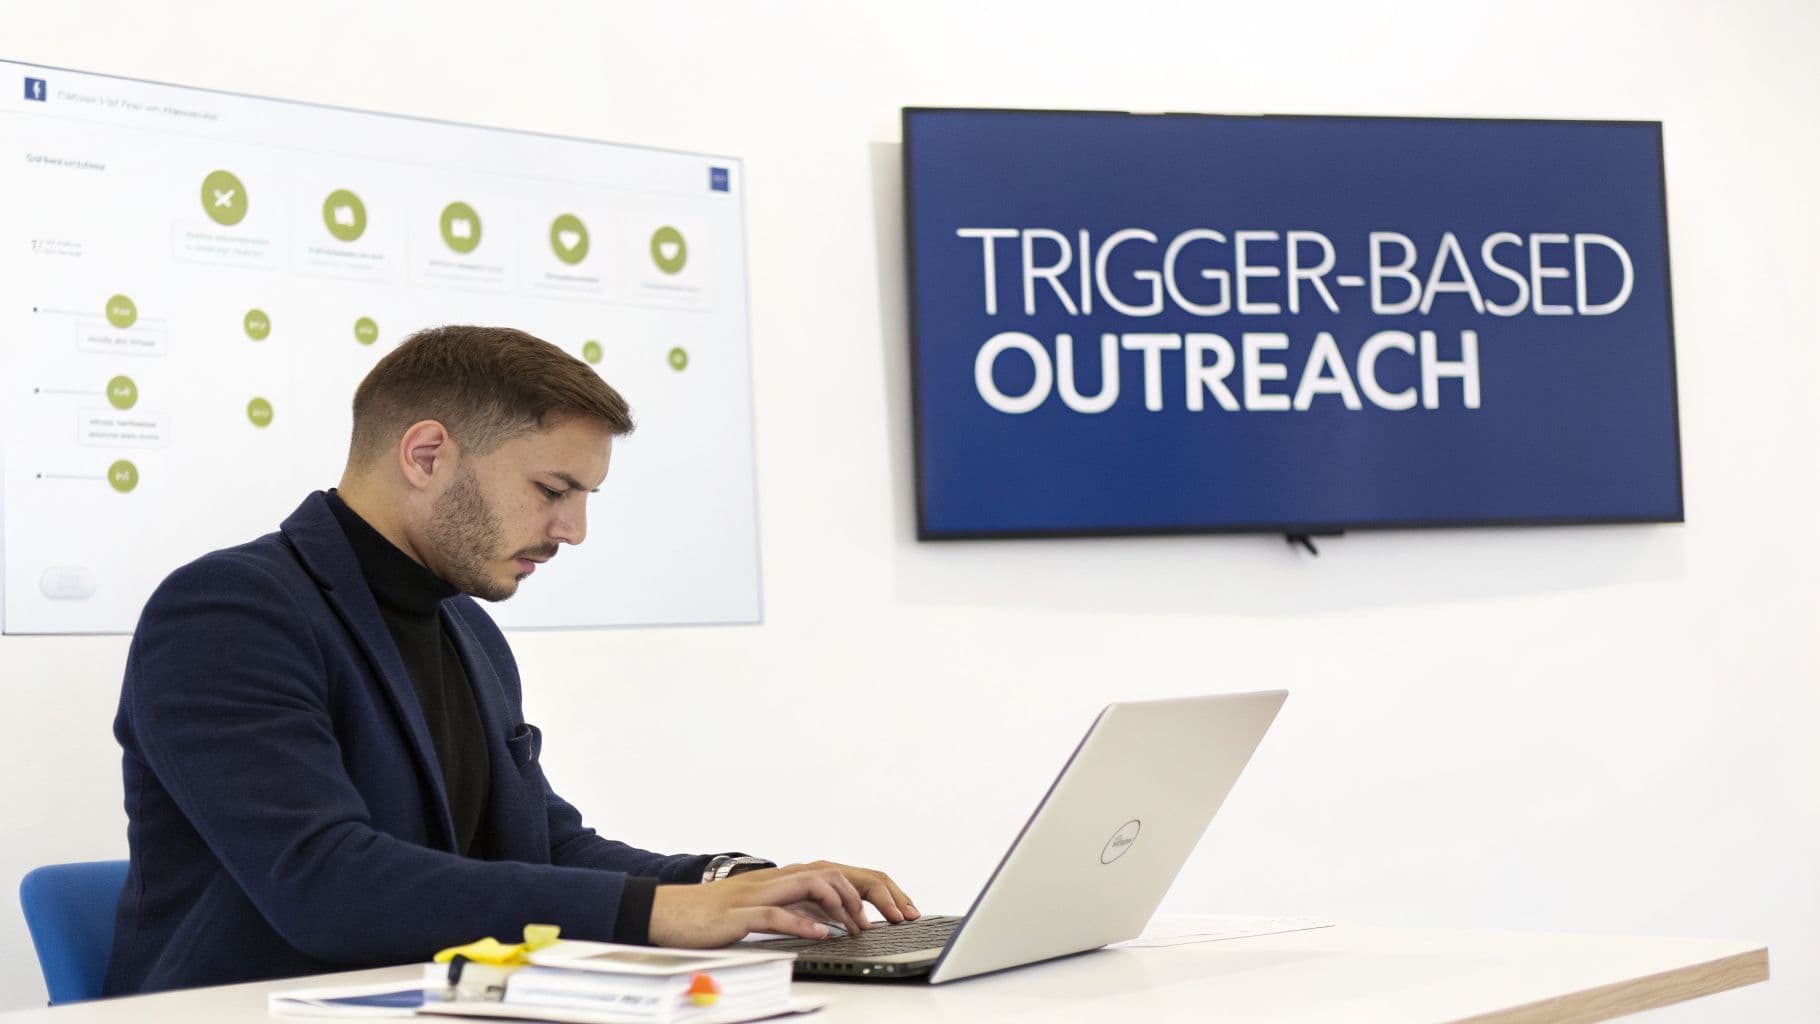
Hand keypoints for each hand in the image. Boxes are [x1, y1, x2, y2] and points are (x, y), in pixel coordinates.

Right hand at [648, 861, 917, 947]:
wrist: (669, 912)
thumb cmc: (716, 914)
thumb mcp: (768, 910)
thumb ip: (798, 909)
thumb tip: (833, 921)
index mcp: (788, 877)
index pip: (844, 871)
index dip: (879, 888)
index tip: (904, 909)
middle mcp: (779, 878)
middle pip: (837, 871)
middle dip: (875, 893)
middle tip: (899, 917)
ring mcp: (760, 893)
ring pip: (812, 883)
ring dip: (843, 904)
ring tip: (861, 927)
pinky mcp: (740, 913)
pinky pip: (776, 914)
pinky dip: (802, 923)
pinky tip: (820, 935)